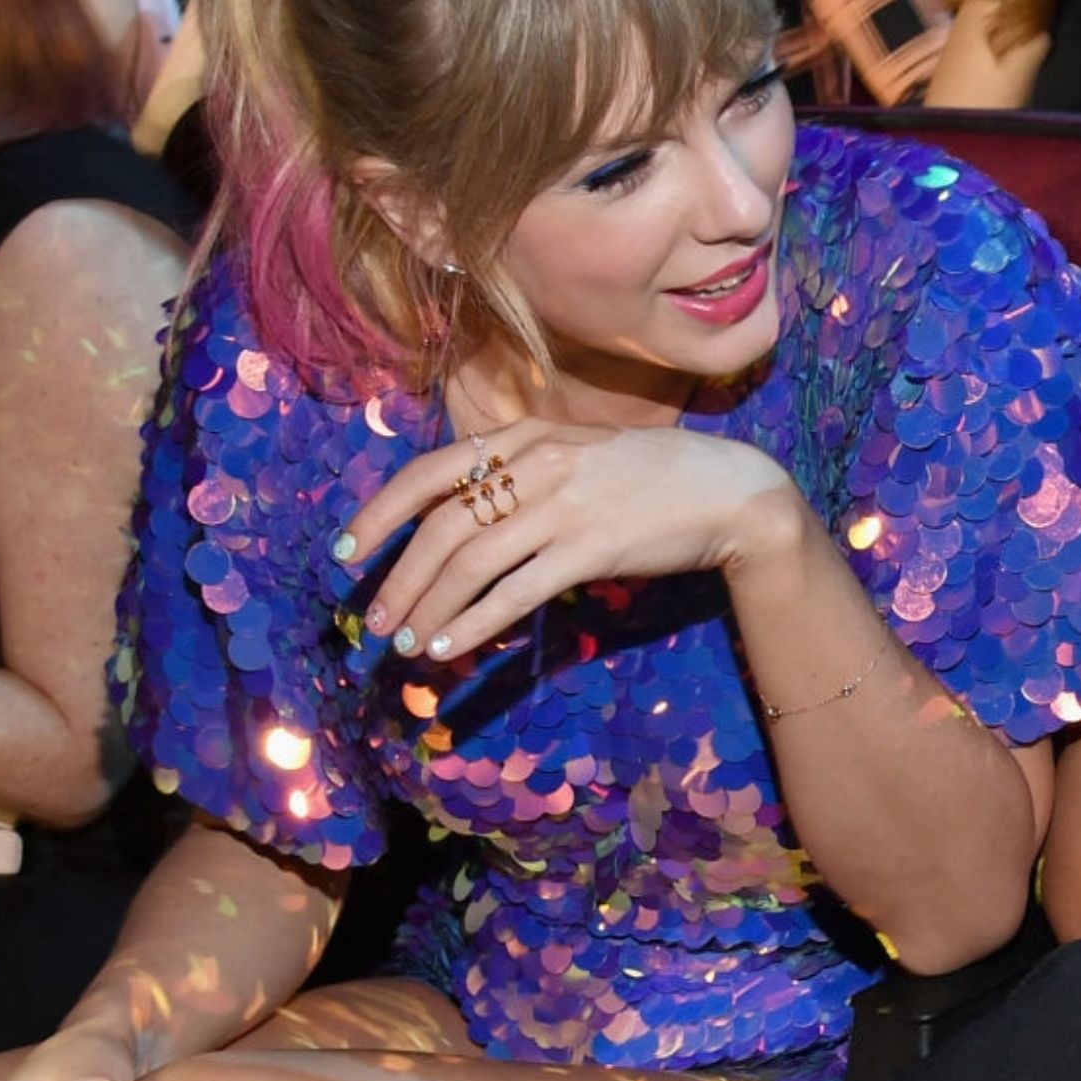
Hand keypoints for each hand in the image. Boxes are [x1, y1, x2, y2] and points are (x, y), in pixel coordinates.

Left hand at [333, 419, 811, 664]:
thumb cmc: (656, 476)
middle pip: (443, 527)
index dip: (379, 515)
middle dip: (399, 579)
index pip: (429, 472)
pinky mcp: (592, 549)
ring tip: (408, 644)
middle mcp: (536, 464)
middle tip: (377, 620)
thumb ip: (524, 468)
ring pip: (471, 563)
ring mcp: (563, 506)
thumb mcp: (580, 450)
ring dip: (431, 608)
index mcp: (526, 434)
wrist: (732, 491)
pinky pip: (517, 591)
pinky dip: (477, 622)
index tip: (347, 553)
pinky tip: (453, 645)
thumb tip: (464, 514)